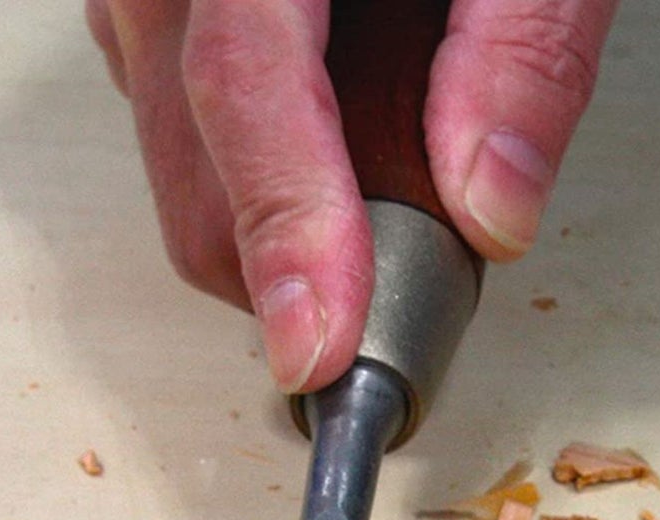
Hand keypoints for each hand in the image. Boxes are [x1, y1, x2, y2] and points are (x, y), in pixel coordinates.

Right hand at [87, 0, 618, 391]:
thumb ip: (523, 43)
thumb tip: (494, 208)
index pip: (244, 86)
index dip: (287, 230)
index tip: (322, 346)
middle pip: (201, 188)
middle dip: (303, 267)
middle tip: (419, 254)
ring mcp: (136, 9)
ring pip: (187, 193)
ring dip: (286, 233)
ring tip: (383, 171)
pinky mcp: (143, 39)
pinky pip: (182, 157)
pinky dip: (263, 189)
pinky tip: (333, 142)